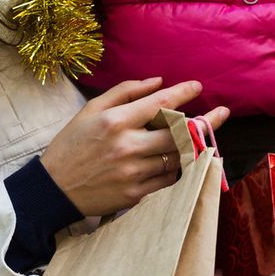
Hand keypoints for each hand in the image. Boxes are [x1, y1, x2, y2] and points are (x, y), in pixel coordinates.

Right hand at [40, 78, 229, 216]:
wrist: (52, 189)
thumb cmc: (72, 144)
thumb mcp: (91, 110)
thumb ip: (126, 91)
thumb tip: (158, 82)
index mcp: (115, 121)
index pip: (160, 103)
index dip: (184, 93)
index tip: (198, 86)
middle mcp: (128, 146)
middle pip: (179, 133)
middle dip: (206, 121)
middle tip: (222, 113)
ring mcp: (133, 172)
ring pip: (178, 157)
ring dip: (192, 146)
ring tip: (202, 135)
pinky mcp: (136, 194)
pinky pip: (168, 178)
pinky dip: (175, 167)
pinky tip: (176, 159)